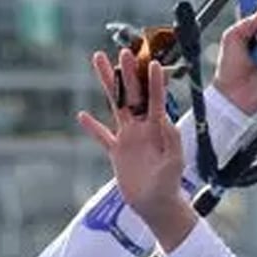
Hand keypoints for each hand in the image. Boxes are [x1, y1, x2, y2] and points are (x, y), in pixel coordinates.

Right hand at [78, 47, 195, 250]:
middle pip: (132, 95)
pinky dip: (92, 127)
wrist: (157, 204)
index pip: (155, 100)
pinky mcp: (116, 153)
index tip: (152, 63)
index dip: (153, 82)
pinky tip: (81, 114)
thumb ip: (171, 140)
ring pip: (115, 106)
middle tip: (123, 51)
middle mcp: (142, 128)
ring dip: (108, 85)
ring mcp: (127, 138)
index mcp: (157, 128)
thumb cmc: (170, 184)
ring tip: (99, 61)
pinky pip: (102, 137)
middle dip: (127, 74)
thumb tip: (164, 118)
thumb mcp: (174, 162)